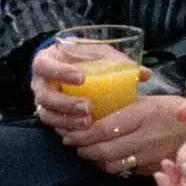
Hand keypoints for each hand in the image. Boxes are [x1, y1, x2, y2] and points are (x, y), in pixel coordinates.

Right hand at [28, 42, 152, 137]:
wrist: (71, 66)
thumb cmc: (84, 58)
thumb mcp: (97, 54)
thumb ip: (117, 61)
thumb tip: (145, 74)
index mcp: (46, 61)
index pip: (44, 66)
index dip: (60, 72)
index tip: (82, 77)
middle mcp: (39, 83)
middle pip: (45, 97)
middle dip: (66, 104)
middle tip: (88, 107)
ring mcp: (42, 101)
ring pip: (47, 115)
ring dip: (67, 121)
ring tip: (88, 123)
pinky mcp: (50, 115)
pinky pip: (54, 126)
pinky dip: (67, 129)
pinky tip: (84, 132)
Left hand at [61, 95, 185, 175]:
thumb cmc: (175, 110)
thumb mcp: (152, 100)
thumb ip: (126, 105)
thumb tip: (97, 106)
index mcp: (142, 114)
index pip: (102, 129)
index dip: (82, 133)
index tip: (70, 132)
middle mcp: (144, 137)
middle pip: (103, 150)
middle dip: (82, 149)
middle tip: (73, 143)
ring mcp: (149, 156)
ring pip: (111, 165)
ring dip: (94, 160)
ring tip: (86, 151)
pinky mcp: (153, 169)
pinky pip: (125, 171)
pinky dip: (111, 166)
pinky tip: (105, 159)